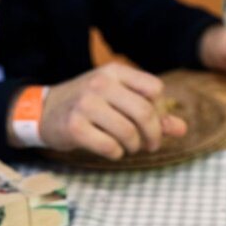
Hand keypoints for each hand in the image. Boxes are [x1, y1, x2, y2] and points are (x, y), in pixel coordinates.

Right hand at [36, 64, 186, 159]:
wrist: (43, 112)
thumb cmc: (87, 105)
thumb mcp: (118, 100)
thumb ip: (152, 113)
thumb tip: (182, 129)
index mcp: (115, 71)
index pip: (155, 89)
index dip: (160, 110)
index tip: (154, 123)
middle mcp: (101, 83)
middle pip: (145, 112)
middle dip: (153, 135)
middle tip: (151, 145)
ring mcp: (86, 104)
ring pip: (128, 132)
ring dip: (134, 146)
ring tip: (128, 147)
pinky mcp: (75, 126)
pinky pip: (110, 146)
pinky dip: (116, 153)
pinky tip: (111, 150)